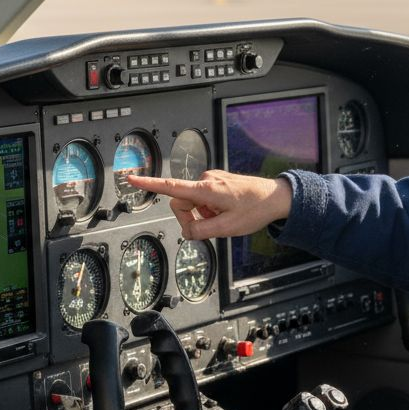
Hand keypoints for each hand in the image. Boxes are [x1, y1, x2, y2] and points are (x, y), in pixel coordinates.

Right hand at [126, 170, 292, 239]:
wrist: (276, 197)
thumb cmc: (255, 209)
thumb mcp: (227, 229)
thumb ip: (202, 231)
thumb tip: (188, 231)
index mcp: (206, 189)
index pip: (171, 187)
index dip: (149, 184)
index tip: (132, 178)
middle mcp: (206, 180)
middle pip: (181, 202)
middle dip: (191, 218)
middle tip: (209, 228)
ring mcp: (212, 180)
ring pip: (193, 202)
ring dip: (202, 214)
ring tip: (223, 218)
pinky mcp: (217, 182)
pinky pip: (203, 199)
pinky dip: (209, 209)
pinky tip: (225, 212)